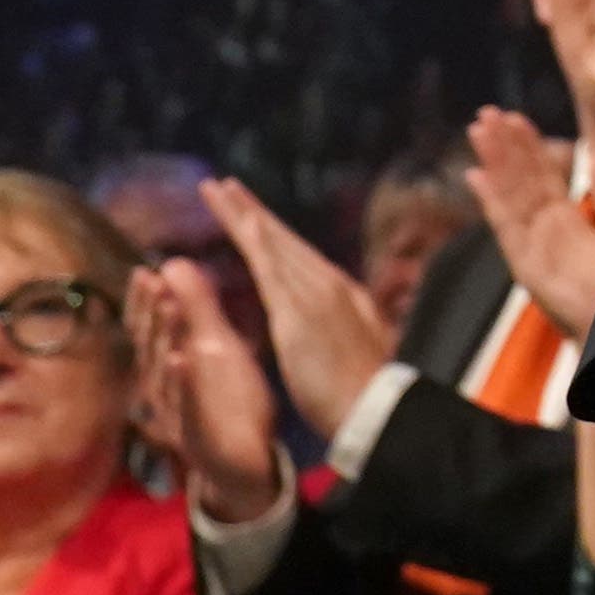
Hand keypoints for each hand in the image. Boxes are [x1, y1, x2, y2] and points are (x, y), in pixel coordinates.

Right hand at [130, 265, 289, 527]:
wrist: (244, 463)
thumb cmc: (227, 401)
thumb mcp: (217, 347)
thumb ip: (198, 309)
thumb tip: (174, 264)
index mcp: (167, 368)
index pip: (147, 331)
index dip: (143, 303)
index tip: (143, 271)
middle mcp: (163, 390)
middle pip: (151, 349)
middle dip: (153, 314)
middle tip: (154, 281)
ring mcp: (176, 414)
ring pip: (165, 375)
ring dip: (167, 339)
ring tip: (171, 307)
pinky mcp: (197, 435)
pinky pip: (187, 407)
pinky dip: (184, 383)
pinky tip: (181, 359)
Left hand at [200, 178, 399, 437]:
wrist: (374, 410)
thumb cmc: (360, 392)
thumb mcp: (351, 347)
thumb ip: (338, 325)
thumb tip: (329, 320)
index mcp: (337, 293)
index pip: (294, 254)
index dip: (269, 231)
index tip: (248, 211)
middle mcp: (327, 283)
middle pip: (281, 239)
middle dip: (251, 210)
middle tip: (223, 185)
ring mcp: (314, 294)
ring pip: (274, 244)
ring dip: (246, 214)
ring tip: (220, 190)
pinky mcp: (300, 312)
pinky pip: (276, 270)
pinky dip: (261, 242)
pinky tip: (247, 222)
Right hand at [461, 112, 594, 345]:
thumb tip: (594, 154)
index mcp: (567, 220)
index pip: (542, 174)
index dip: (528, 145)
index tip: (514, 116)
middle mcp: (545, 229)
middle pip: (521, 179)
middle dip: (504, 146)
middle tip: (487, 113)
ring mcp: (532, 244)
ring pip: (510, 194)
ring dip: (495, 162)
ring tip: (478, 130)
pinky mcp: (525, 264)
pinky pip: (506, 227)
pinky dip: (491, 201)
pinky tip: (476, 176)